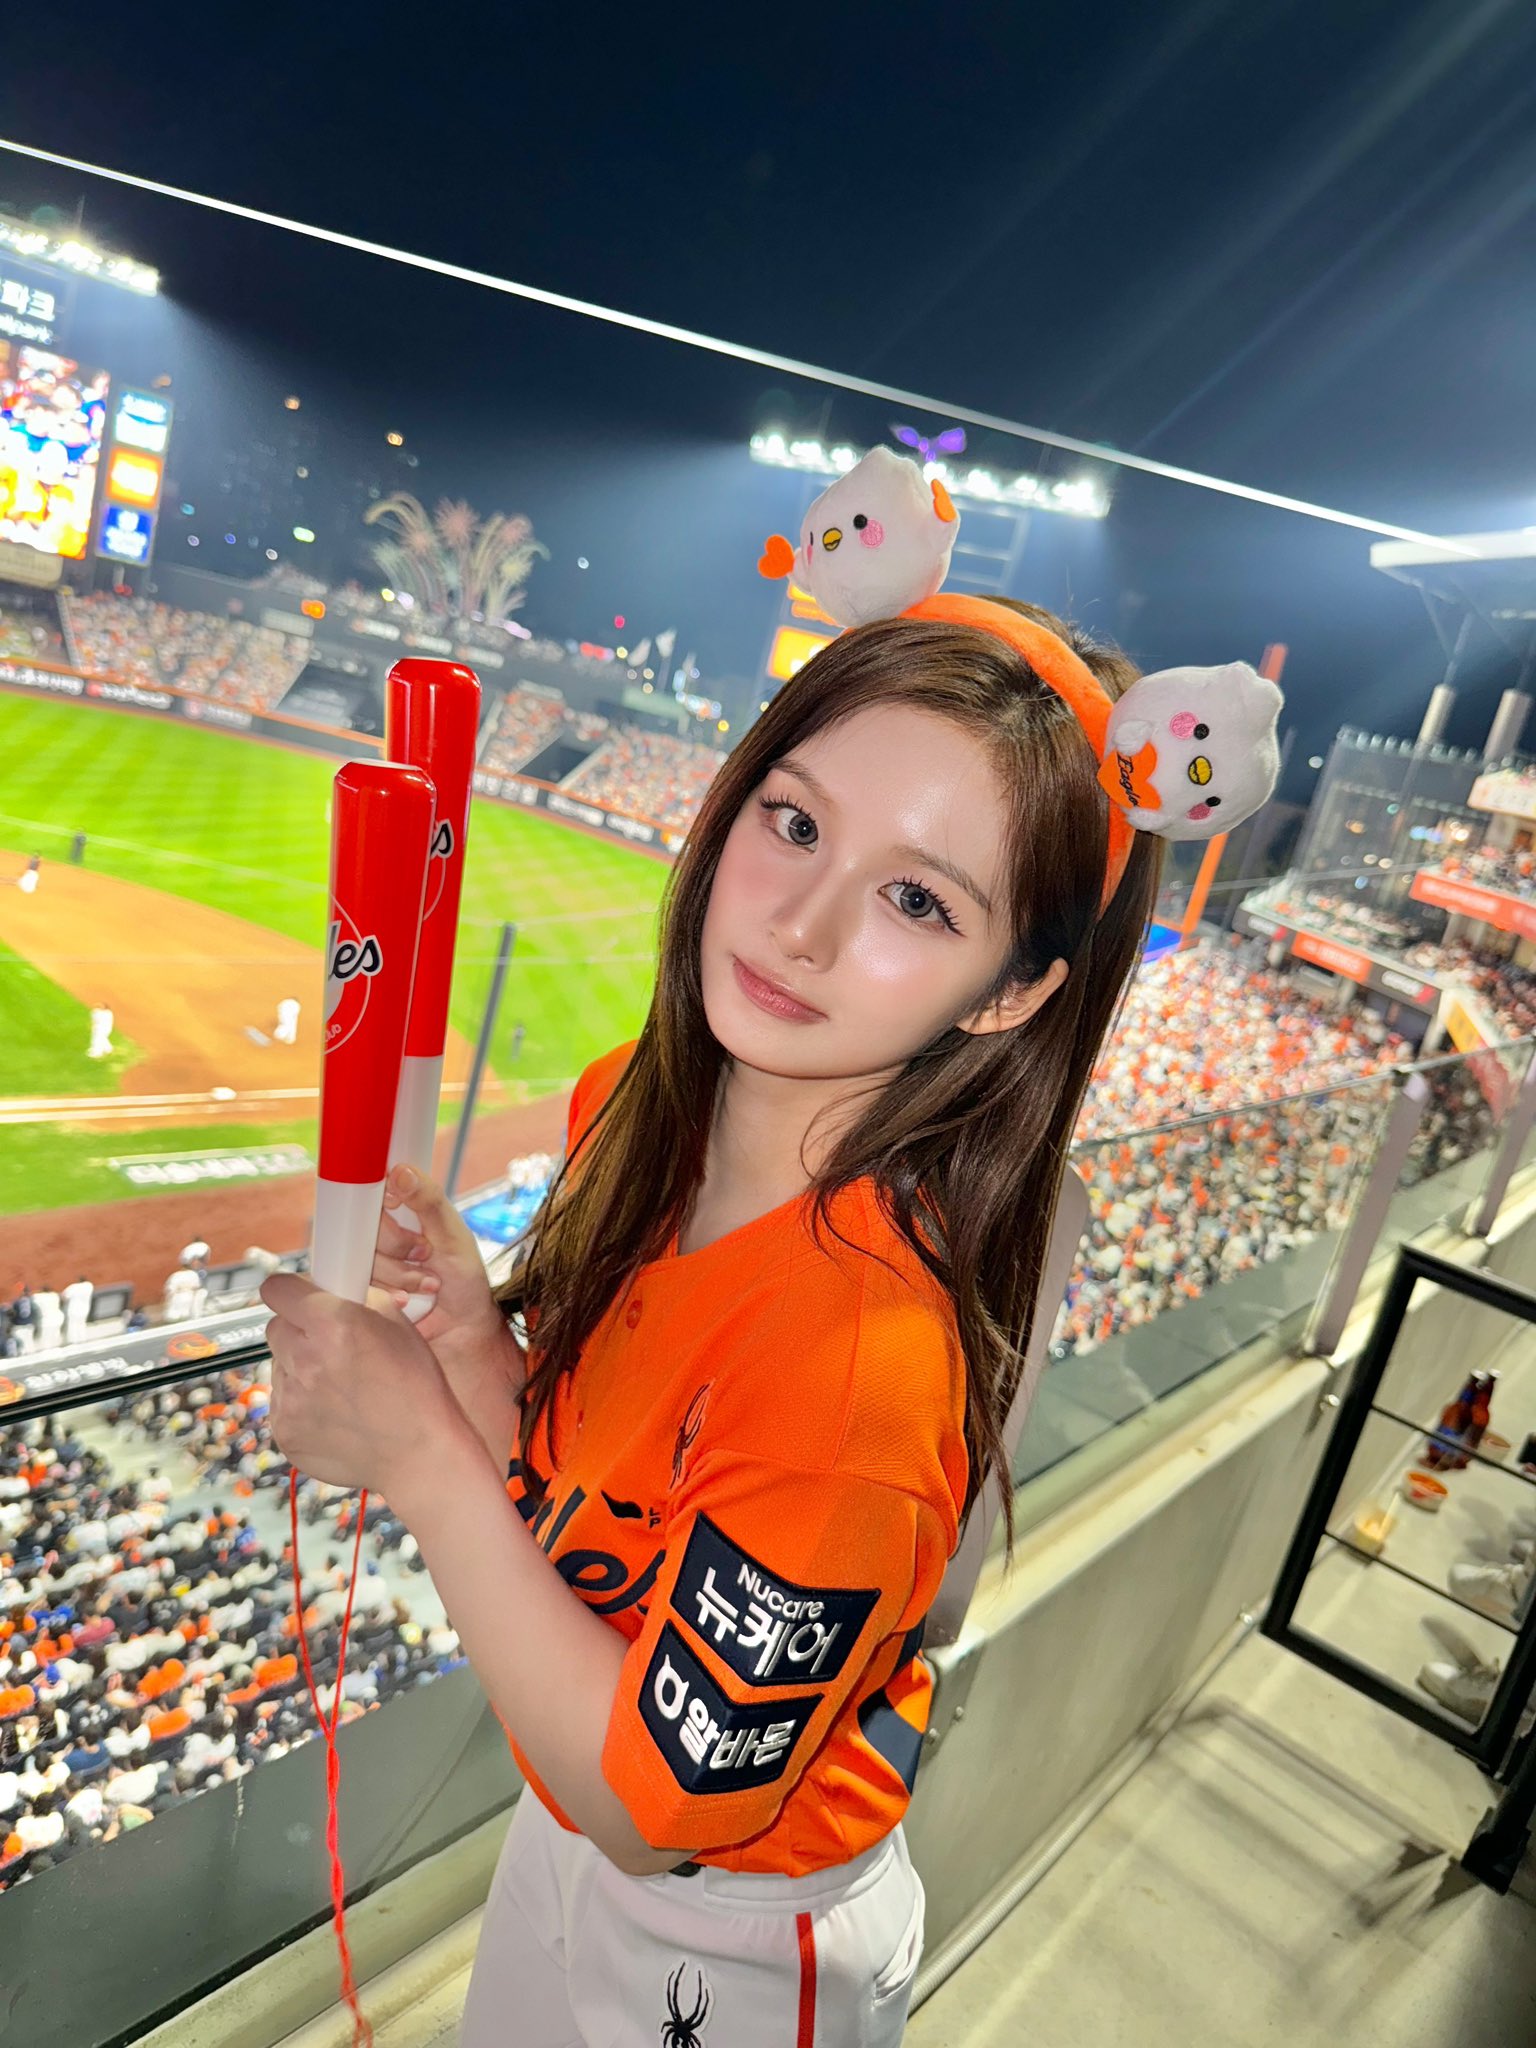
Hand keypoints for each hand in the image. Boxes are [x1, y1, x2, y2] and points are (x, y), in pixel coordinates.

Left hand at [259, 1272, 469, 1498]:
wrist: (420, 1453)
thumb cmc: (417, 1388)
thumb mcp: (399, 1324)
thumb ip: (358, 1299)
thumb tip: (332, 1290)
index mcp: (333, 1325)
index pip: (277, 1289)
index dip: (290, 1291)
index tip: (299, 1298)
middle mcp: (304, 1359)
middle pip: (276, 1328)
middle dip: (299, 1330)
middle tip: (331, 1344)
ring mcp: (290, 1400)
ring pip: (281, 1367)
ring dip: (302, 1369)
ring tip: (343, 1387)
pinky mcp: (285, 1432)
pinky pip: (284, 1404)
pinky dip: (303, 1404)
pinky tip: (338, 1413)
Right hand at [373, 1165, 526, 1433]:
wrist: (461, 1331)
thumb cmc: (462, 1281)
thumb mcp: (452, 1236)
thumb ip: (428, 1202)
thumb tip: (400, 1172)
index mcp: (398, 1213)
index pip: (370, 1192)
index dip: (379, 1199)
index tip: (396, 1205)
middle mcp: (376, 1236)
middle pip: (361, 1225)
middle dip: (396, 1244)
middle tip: (424, 1254)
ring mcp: (365, 1264)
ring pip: (359, 1257)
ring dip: (396, 1273)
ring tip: (425, 1284)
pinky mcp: (359, 1292)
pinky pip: (355, 1286)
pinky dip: (385, 1293)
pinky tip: (405, 1301)